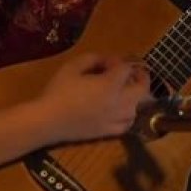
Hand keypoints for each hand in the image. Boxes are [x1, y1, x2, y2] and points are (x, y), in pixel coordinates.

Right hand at [37, 52, 151, 143]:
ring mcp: (115, 119)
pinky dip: (129, 116)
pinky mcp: (108, 132)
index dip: (118, 61)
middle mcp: (118, 103)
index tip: (107, 61)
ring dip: (136, 97)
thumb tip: (105, 60)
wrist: (48, 121)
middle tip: (135, 72)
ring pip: (137, 108)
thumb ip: (92, 59)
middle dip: (141, 77)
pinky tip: (123, 112)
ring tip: (128, 91)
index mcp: (110, 85)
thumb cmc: (58, 91)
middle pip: (142, 89)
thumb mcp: (72, 67)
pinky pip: (127, 125)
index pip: (125, 68)